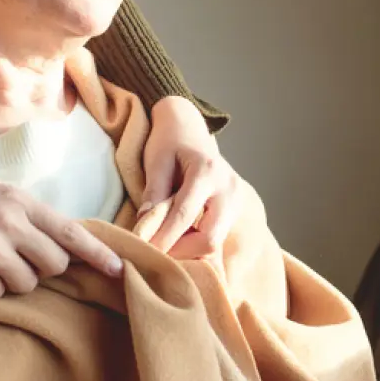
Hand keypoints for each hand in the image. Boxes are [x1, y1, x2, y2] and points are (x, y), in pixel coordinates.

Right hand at [0, 170, 123, 296]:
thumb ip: (26, 215)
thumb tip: (63, 243)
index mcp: (19, 200)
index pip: (71, 232)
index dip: (98, 255)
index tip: (118, 271)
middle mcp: (10, 223)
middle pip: (54, 264)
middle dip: (43, 270)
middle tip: (16, 260)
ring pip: (27, 284)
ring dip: (12, 281)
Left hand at [141, 96, 240, 257]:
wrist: (189, 127)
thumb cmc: (169, 142)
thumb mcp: (156, 161)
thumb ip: (153, 194)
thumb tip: (145, 231)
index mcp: (207, 172)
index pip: (184, 216)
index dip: (162, 239)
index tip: (143, 252)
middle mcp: (228, 189)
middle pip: (210, 238)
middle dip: (181, 251)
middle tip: (155, 252)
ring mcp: (236, 201)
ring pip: (216, 243)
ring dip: (188, 251)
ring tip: (164, 244)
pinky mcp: (234, 210)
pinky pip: (218, 238)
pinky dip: (197, 247)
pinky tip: (179, 243)